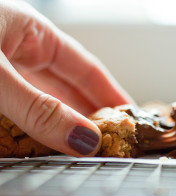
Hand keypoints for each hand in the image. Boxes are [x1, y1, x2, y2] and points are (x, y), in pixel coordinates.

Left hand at [0, 1, 133, 156]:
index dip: (111, 93)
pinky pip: (20, 113)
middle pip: (70, 89)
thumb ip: (36, 109)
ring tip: (85, 150)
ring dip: (65, 127)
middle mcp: (21, 52)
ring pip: (45, 103)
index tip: (130, 117)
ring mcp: (3, 72)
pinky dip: (35, 130)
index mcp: (33, 33)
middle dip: (91, 116)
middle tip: (110, 143)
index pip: (86, 68)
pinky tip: (48, 144)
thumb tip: (83, 138)